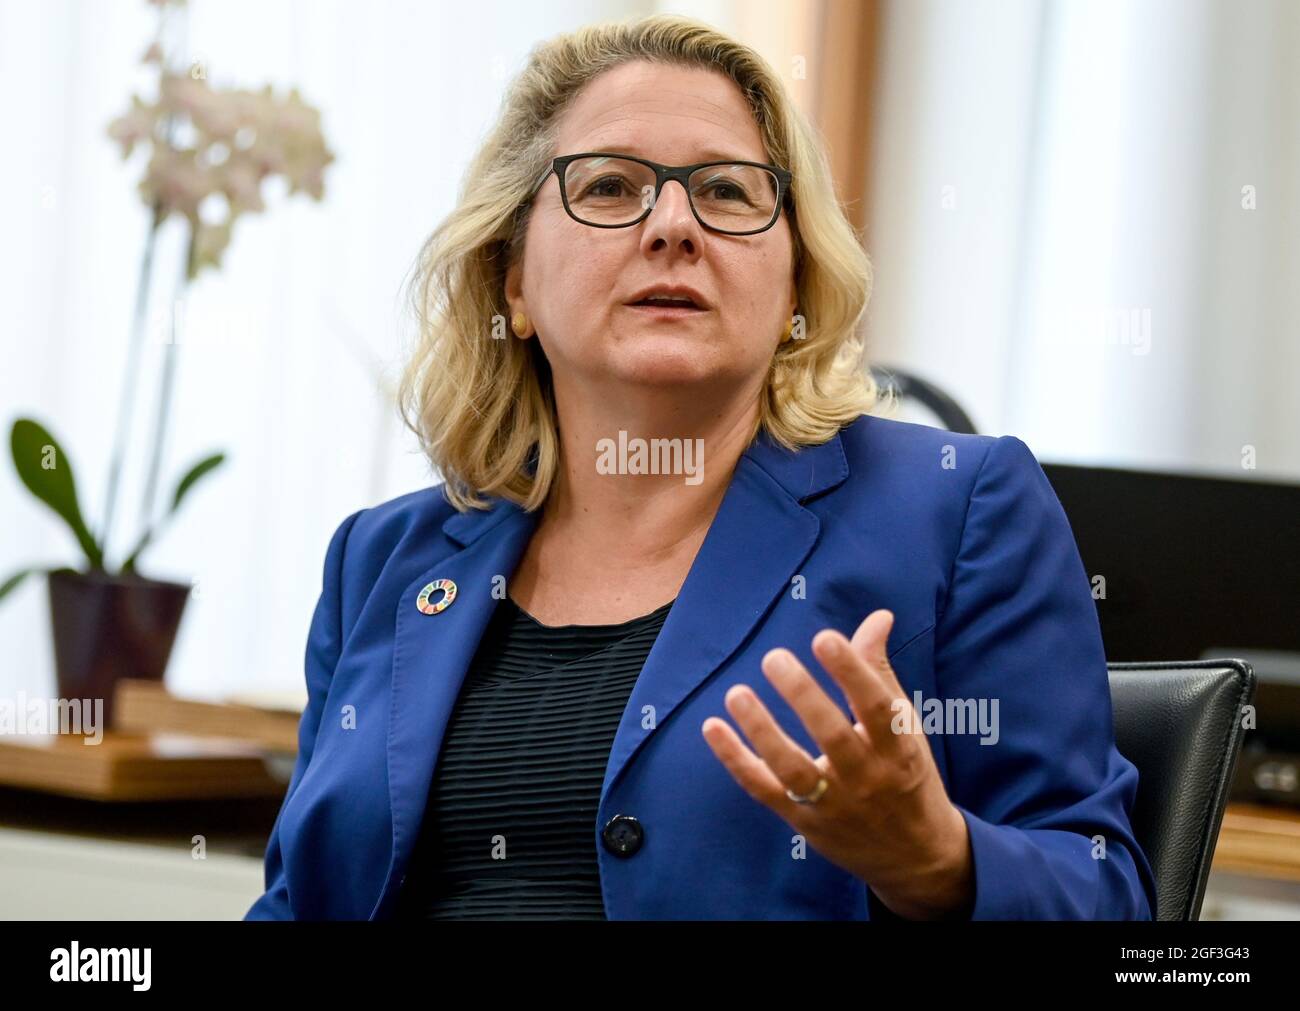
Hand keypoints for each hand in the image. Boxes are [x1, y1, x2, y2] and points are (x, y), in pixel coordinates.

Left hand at [701, 609, 974, 919]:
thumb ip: (880, 672)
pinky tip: (711, 727)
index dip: (852, 672)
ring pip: (794, 769)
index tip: (825, 638)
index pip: (876, 707)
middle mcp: (868, 778)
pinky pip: (764, 790)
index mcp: (898, 749)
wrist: (915, 857)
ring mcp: (833, 804)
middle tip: (774, 658)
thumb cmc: (907, 776)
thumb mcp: (905, 729)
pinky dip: (736, 760)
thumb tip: (877, 617)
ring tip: (736, 692)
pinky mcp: (803, 822)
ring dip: (762, 730)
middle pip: (833, 737)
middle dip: (802, 696)